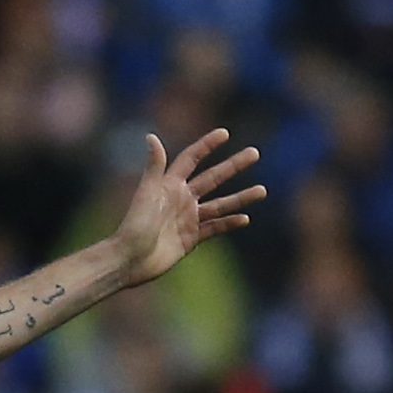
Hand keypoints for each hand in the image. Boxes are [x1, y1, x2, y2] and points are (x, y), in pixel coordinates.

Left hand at [108, 130, 264, 287]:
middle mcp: (181, 198)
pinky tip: (245, 219)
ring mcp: (188, 218)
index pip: (192, 158)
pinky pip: (214, 228)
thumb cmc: (135, 224)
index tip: (225, 133)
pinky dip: (229, 223)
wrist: (130, 259)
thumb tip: (150, 136)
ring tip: (262, 190)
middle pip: (213, 177)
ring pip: (220, 204)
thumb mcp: (147, 193)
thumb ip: (154, 166)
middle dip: (234, 165)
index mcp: (170, 184)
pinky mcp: (191, 238)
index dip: (207, 145)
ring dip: (241, 197)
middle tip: (255, 152)